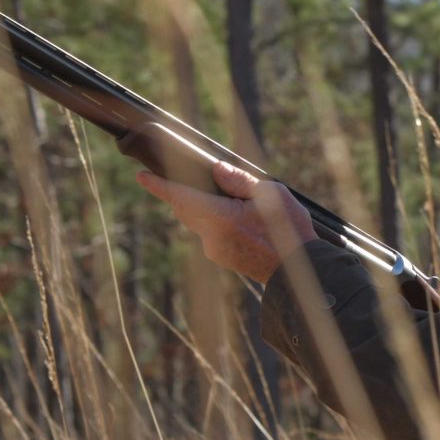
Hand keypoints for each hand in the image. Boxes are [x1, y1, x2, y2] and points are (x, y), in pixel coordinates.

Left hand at [133, 155, 316, 283]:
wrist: (297, 270)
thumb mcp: (271, 195)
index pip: (181, 197)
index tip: (141, 175)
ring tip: (232, 199)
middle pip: (185, 208)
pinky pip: (208, 233)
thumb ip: (239, 181)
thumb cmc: (288, 230)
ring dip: (204, 206)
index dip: (159, 186)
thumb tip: (214, 169)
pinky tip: (238, 217)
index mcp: (221, 218)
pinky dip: (214, 219)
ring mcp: (214, 250)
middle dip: (184, 191)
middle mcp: (211, 236)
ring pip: (198, 220)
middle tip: (191, 174)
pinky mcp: (220, 257)